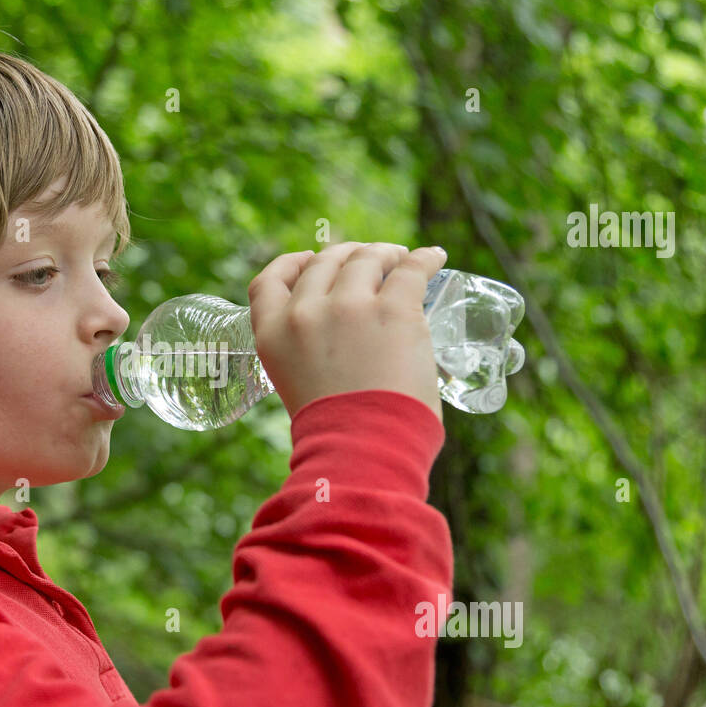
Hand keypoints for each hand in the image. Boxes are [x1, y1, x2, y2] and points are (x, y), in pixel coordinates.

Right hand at [247, 242, 447, 422]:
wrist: (361, 452)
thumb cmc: (335, 433)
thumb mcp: (296, 385)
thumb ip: (307, 354)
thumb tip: (346, 342)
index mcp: (273, 333)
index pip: (270, 280)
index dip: (292, 263)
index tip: (310, 259)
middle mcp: (305, 313)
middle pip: (325, 262)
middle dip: (348, 256)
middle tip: (371, 262)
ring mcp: (349, 307)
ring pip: (367, 258)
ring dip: (386, 254)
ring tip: (402, 260)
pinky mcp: (394, 310)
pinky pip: (412, 269)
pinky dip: (425, 259)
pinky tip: (435, 258)